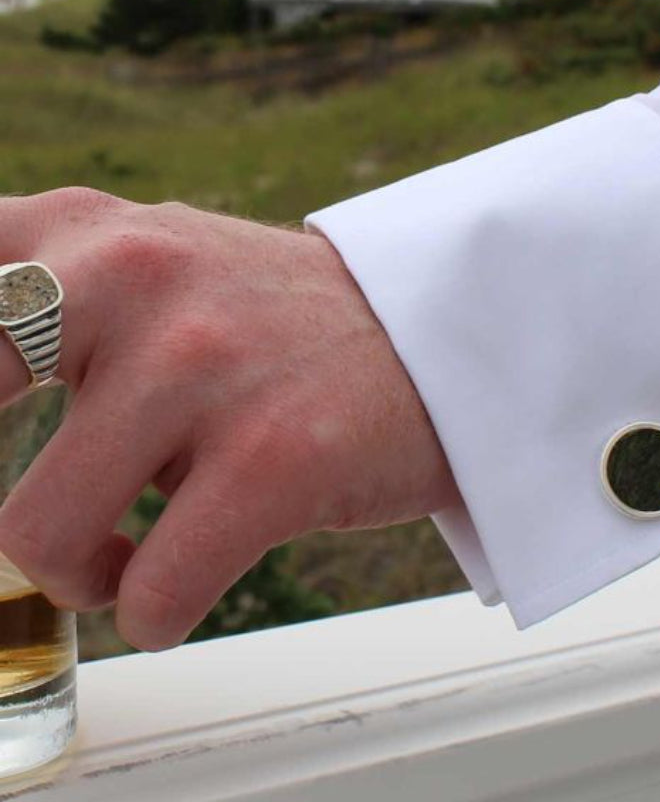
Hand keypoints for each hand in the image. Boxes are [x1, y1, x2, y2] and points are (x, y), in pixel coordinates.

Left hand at [0, 188, 458, 650]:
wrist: (434, 335)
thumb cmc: (273, 322)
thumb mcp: (152, 261)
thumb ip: (37, 295)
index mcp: (89, 230)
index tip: (10, 419)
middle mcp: (137, 278)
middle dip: (6, 504)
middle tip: (57, 514)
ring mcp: (204, 366)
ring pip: (39, 537)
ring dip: (78, 573)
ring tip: (124, 557)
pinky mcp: (273, 457)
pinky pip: (152, 595)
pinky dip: (154, 611)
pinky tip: (181, 577)